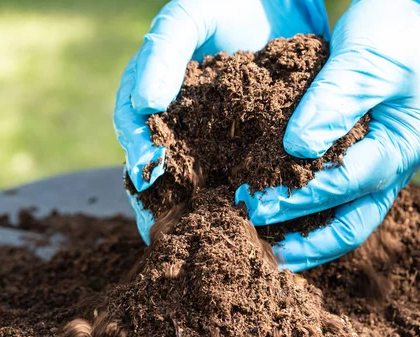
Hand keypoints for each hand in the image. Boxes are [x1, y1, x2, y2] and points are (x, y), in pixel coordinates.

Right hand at [113, 0, 329, 243]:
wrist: (284, 2)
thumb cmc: (229, 1)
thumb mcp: (188, 17)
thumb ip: (163, 51)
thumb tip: (147, 105)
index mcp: (158, 94)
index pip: (135, 133)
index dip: (138, 156)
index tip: (149, 175)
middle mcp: (185, 119)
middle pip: (165, 167)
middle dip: (165, 199)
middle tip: (169, 230)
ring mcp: (219, 133)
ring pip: (202, 177)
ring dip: (200, 205)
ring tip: (206, 231)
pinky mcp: (256, 140)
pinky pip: (244, 172)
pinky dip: (242, 194)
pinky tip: (251, 215)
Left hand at [236, 0, 419, 270]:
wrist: (412, 24)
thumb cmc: (392, 36)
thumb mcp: (364, 60)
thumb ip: (333, 102)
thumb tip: (294, 149)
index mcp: (402, 145)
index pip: (347, 183)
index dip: (301, 198)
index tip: (257, 203)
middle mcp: (396, 166)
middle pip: (356, 223)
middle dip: (313, 245)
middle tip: (271, 257)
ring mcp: (383, 166)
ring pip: (351, 219)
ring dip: (315, 239)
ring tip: (277, 253)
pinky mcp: (366, 159)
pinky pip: (343, 199)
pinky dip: (316, 215)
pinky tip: (288, 220)